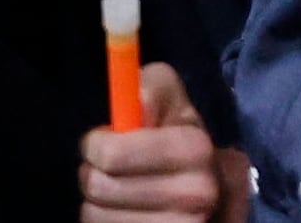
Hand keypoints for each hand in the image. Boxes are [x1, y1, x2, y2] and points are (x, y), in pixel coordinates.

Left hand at [82, 56, 248, 220]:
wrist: (207, 200)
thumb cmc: (179, 145)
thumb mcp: (175, 106)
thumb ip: (154, 90)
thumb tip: (133, 103)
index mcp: (196, 149)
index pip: (112, 155)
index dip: (96, 145)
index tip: (100, 144)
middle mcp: (195, 194)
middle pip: (99, 187)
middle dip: (93, 175)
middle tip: (106, 171)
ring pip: (94, 214)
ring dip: (96, 203)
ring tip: (117, 195)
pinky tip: (122, 215)